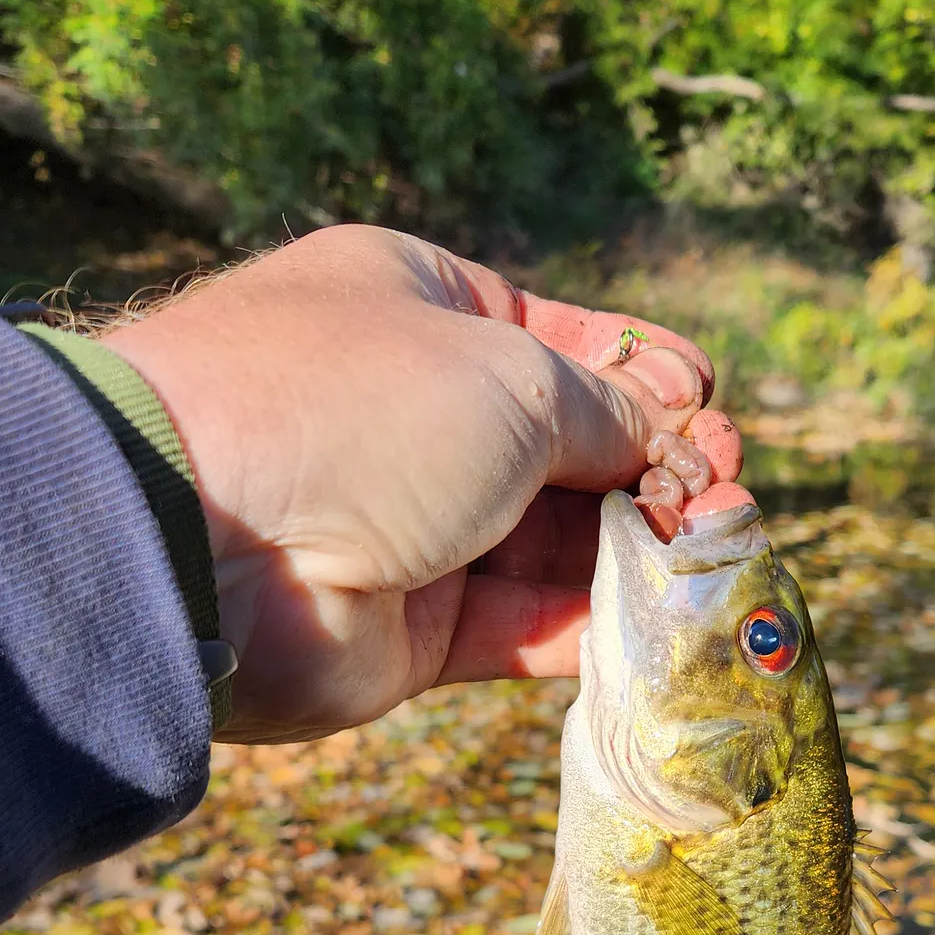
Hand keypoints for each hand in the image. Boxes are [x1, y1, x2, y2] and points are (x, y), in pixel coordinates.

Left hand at [103, 225, 747, 742]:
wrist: (202, 537)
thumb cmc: (363, 407)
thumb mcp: (514, 376)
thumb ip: (610, 412)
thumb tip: (673, 436)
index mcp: (420, 309)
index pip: (561, 338)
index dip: (646, 373)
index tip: (711, 405)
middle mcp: (414, 411)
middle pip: (569, 443)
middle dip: (659, 466)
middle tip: (732, 493)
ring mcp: (410, 521)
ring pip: (555, 540)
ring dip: (643, 549)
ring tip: (723, 556)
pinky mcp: (409, 625)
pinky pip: (522, 623)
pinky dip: (595, 623)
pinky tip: (669, 620)